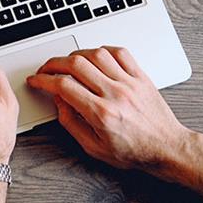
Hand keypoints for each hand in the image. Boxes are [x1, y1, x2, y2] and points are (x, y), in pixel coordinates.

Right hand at [27, 46, 202, 200]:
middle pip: (76, 65)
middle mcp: (115, 94)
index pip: (64, 86)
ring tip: (68, 63)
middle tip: (46, 69)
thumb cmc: (133, 151)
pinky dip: (102, 50)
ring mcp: (129, 83)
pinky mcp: (141, 77)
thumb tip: (58, 100)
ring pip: (96, 54)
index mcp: (101, 113)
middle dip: (53, 64)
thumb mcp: (93, 147)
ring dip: (76, 55)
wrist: (167, 148)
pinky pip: (120, 52)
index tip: (35, 80)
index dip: (43, 80)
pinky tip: (94, 57)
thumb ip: (71, 122)